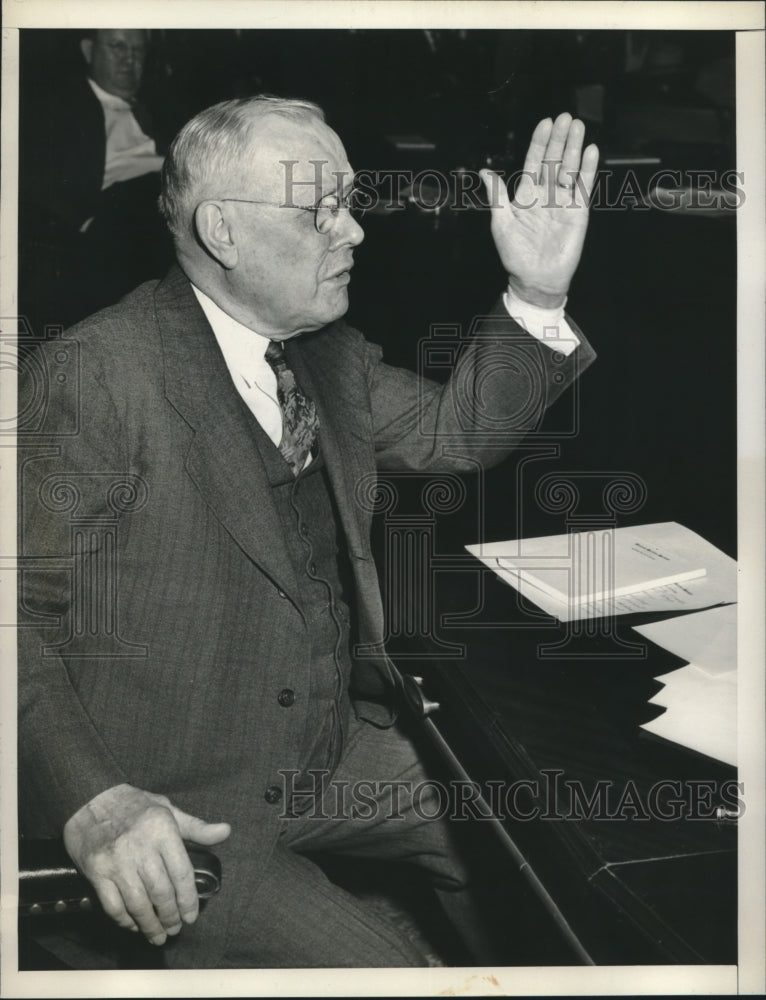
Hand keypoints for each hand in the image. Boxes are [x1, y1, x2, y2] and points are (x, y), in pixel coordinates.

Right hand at [63, 783, 230, 945]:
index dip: (188, 900)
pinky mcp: (97, 872)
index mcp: (162, 830)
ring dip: (150, 925)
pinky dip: (125, 921)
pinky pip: (113, 906)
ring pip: (138, 904)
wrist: (90, 798)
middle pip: (161, 893)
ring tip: (158, 935)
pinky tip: (134, 925)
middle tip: (175, 928)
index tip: (191, 916)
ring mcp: (117, 861)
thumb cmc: (134, 805)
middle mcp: (141, 847)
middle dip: (170, 917)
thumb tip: (225, 832)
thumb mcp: (168, 809)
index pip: (182, 873)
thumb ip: (196, 827)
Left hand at [481, 113, 598, 308]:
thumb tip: (484, 172)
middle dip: (558, 139)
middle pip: (553, 160)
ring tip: (577, 126)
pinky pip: (584, 186)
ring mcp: (563, 202)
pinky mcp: (578, 212)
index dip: (539, 143)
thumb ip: (497, 196)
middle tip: (565, 117)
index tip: (544, 123)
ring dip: (573, 147)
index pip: (533, 162)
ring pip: (569, 168)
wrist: (536, 279)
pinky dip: (588, 169)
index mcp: (526, 195)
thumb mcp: (500, 223)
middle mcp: (545, 195)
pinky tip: (591, 151)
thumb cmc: (516, 255)